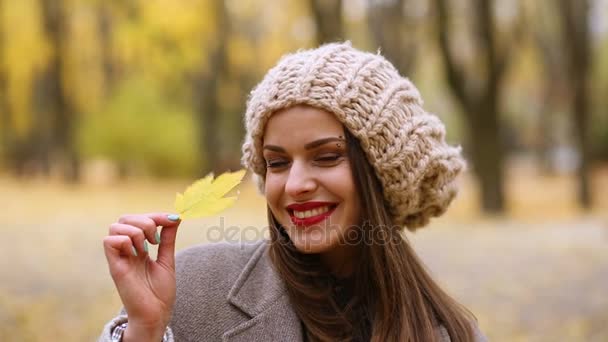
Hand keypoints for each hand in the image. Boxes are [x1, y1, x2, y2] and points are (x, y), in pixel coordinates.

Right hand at [103, 213, 180, 339]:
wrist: (156, 314)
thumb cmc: (160, 292)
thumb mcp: (167, 259)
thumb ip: (168, 239)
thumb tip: (175, 218)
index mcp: (138, 248)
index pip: (138, 219)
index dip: (155, 215)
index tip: (173, 219)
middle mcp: (126, 250)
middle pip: (124, 218)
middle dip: (146, 220)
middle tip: (157, 239)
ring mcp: (119, 258)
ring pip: (115, 226)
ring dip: (137, 232)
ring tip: (147, 249)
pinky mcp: (115, 267)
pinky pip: (110, 242)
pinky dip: (126, 241)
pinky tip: (138, 254)